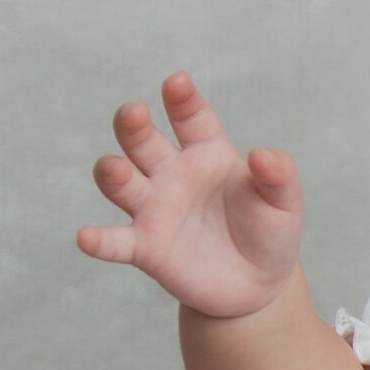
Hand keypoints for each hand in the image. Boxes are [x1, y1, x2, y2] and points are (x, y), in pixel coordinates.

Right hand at [76, 72, 303, 318]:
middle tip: (135, 113)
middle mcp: (171, 172)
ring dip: (113, 172)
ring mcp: (154, 208)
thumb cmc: (268, 232)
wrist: (259, 286)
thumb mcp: (284, 203)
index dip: (182, 99)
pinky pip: (116, 241)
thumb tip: (264, 155)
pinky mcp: (145, 247)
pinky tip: (86, 238)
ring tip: (119, 171)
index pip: (190, 116)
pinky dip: (99, 240)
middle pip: (141, 139)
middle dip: (132, 124)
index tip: (178, 84)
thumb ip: (278, 176)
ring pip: (120, 181)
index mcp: (206, 150)